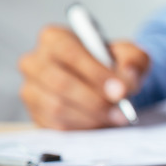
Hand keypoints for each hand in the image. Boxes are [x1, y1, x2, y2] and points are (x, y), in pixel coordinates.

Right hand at [18, 26, 149, 129]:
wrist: (107, 84)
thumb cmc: (114, 64)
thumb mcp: (130, 54)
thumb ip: (133, 60)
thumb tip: (127, 76)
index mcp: (54, 38)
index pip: (69, 53)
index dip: (96, 73)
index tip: (120, 90)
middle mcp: (35, 62)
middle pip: (60, 83)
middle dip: (95, 100)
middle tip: (121, 110)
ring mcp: (31, 89)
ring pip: (56, 106)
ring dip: (90, 116)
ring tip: (115, 117)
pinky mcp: (36, 114)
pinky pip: (55, 125)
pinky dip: (82, 127)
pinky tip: (101, 123)